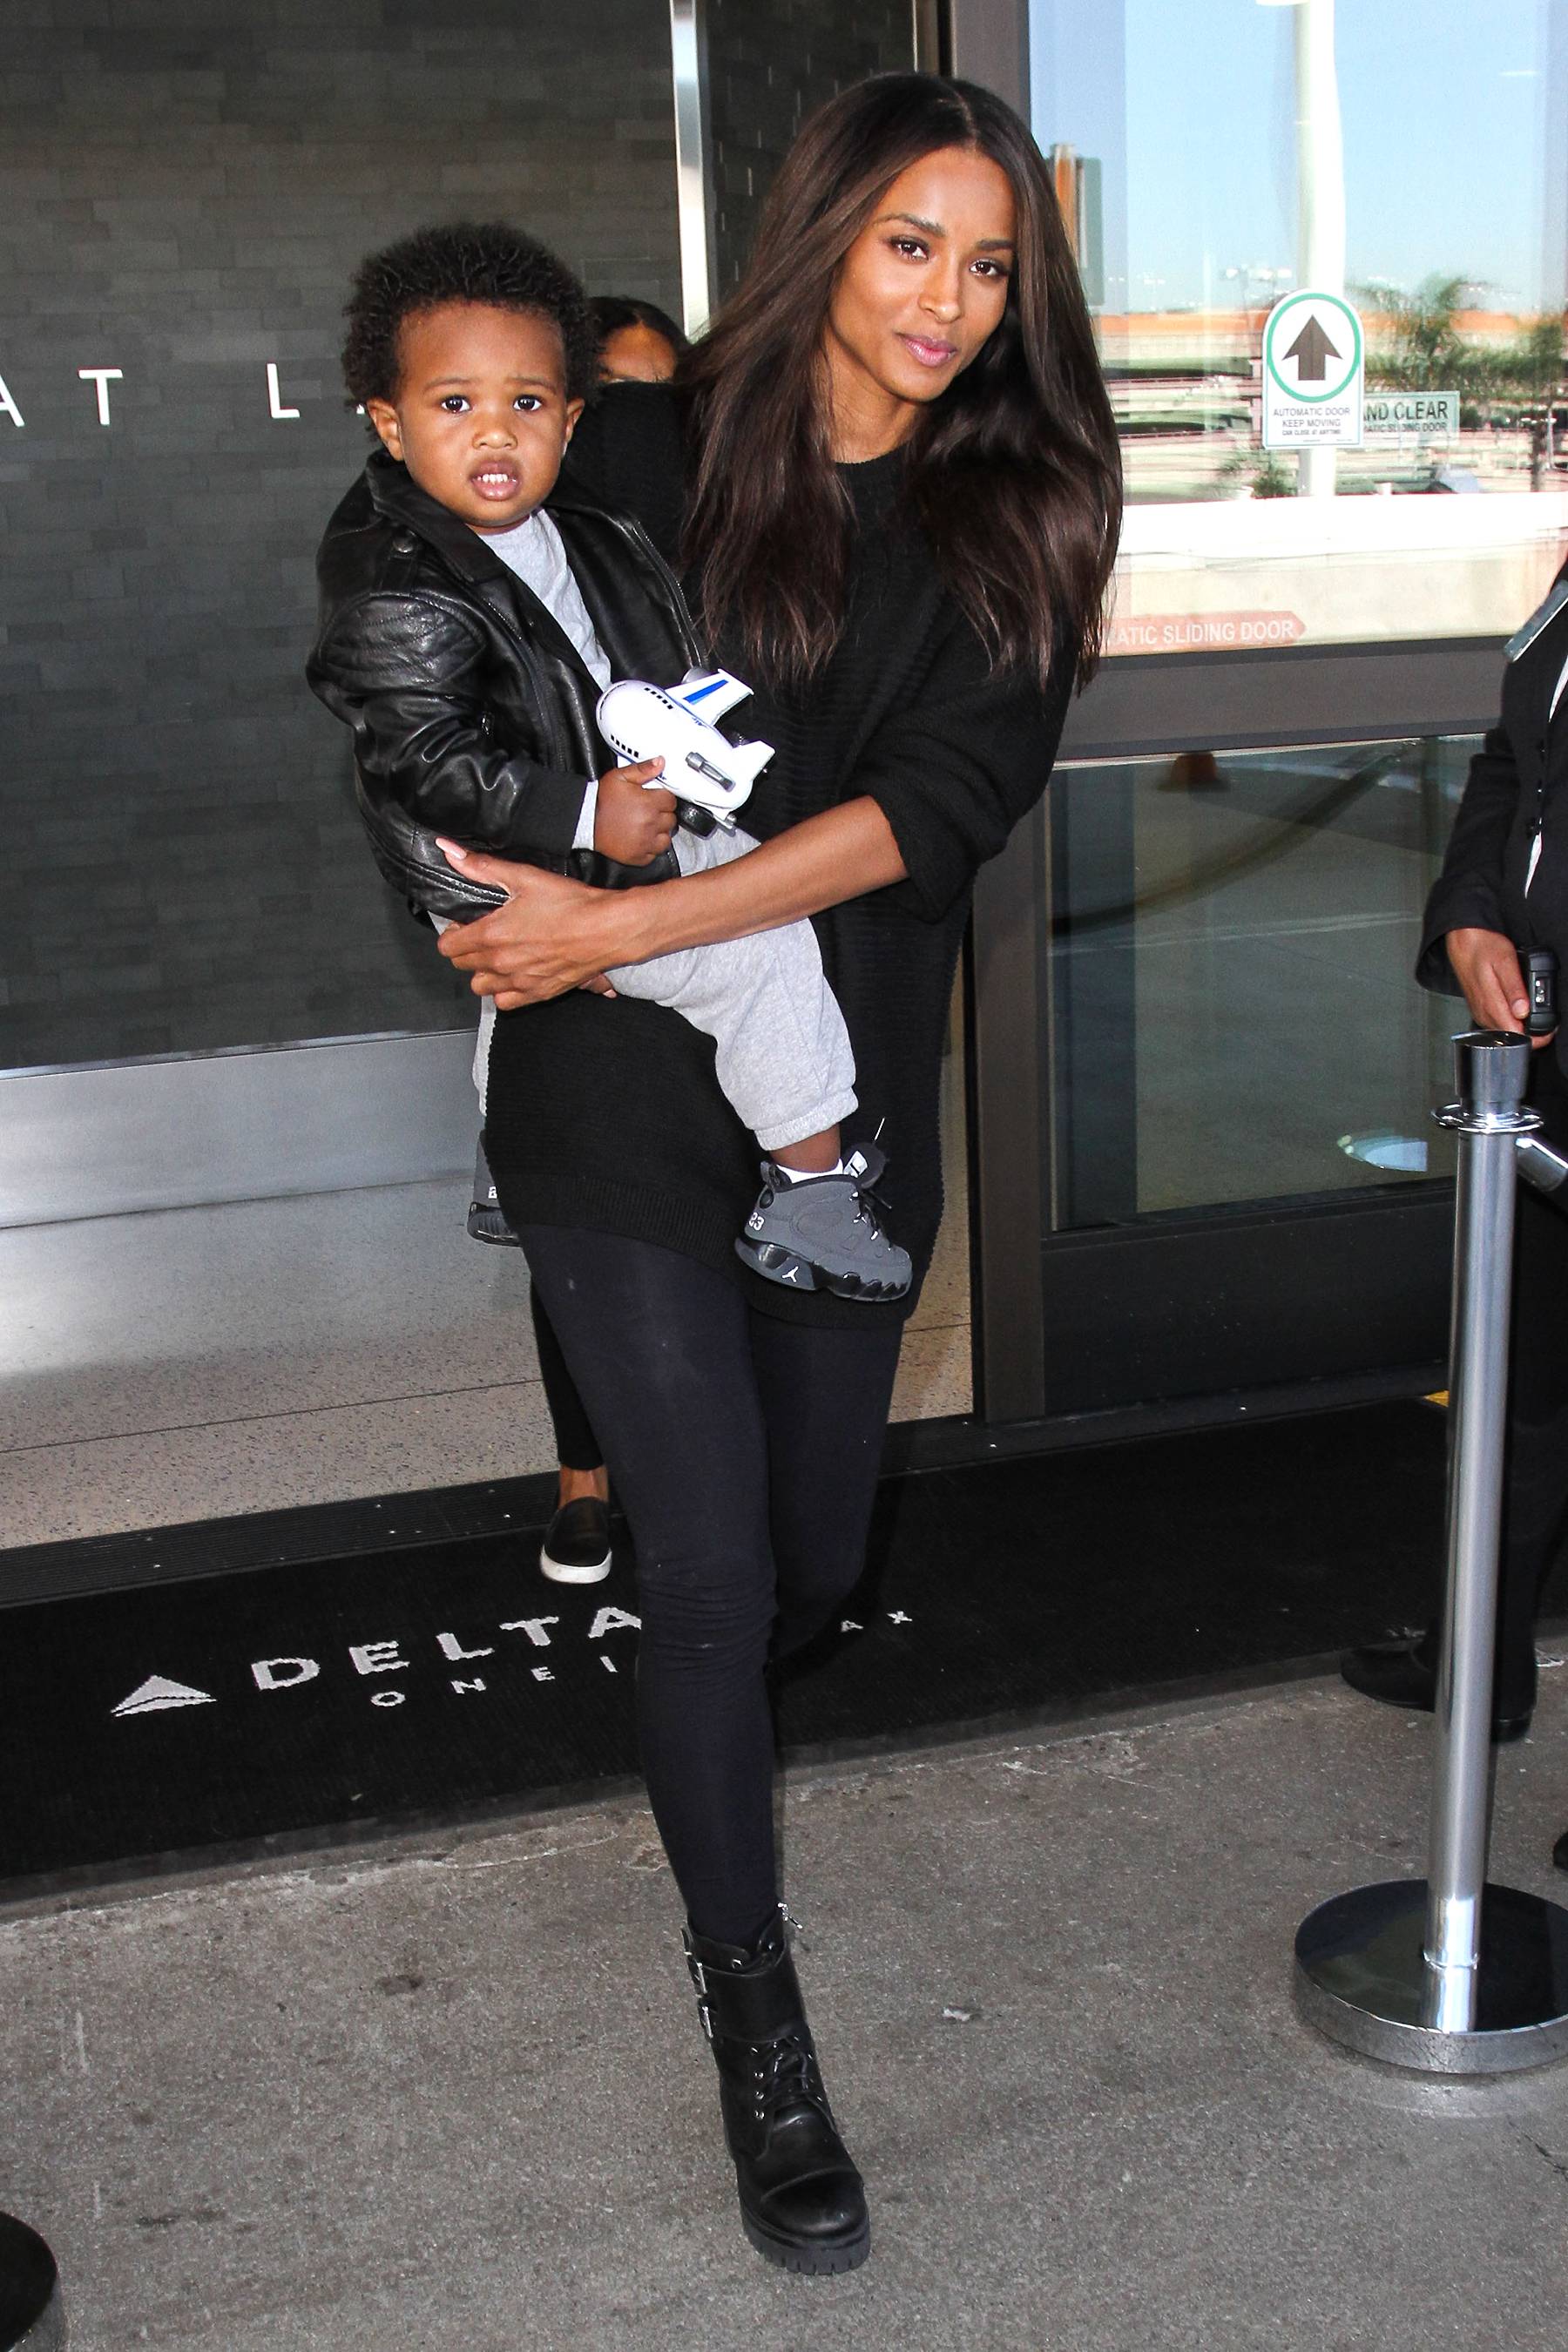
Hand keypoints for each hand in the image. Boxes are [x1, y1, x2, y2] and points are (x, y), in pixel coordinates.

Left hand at [435, 840, 634, 1006]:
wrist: (607, 930)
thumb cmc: (571, 904)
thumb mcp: (525, 877)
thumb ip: (483, 867)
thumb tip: (449, 850)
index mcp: (492, 935)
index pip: (449, 946)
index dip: (453, 933)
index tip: (465, 924)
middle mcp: (501, 963)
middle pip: (462, 965)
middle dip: (466, 949)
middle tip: (483, 935)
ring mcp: (519, 982)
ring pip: (480, 987)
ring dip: (482, 972)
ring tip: (497, 957)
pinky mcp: (537, 993)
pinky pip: (504, 1002)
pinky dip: (503, 991)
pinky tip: (514, 974)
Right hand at [593, 756, 676, 865]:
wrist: (585, 820)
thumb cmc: (602, 800)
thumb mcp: (621, 777)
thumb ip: (643, 769)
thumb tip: (660, 762)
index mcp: (649, 803)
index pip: (671, 801)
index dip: (663, 798)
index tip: (654, 799)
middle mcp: (650, 824)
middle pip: (670, 819)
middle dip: (662, 814)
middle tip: (648, 811)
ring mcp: (645, 842)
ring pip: (666, 838)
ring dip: (660, 832)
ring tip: (647, 825)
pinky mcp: (638, 855)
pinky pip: (655, 853)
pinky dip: (651, 847)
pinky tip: (642, 838)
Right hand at [1445, 926, 1551, 1043]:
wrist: (1463, 941)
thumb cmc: (1483, 947)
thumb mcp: (1505, 962)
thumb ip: (1514, 989)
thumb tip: (1523, 1011)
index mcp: (1491, 1003)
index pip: (1516, 1035)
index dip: (1536, 1037)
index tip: (1549, 1030)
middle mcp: (1483, 1012)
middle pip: (1511, 1037)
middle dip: (1531, 1032)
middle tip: (1546, 1019)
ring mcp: (1480, 1012)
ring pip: (1504, 1031)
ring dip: (1521, 1027)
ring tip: (1534, 1013)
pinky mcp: (1479, 1009)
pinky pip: (1497, 1023)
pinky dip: (1510, 1020)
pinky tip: (1517, 1009)